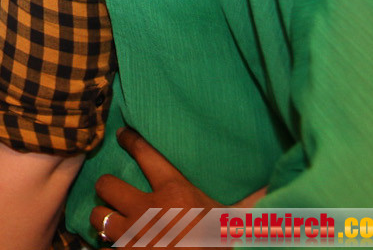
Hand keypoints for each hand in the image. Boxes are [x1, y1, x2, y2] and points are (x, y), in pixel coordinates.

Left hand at [88, 129, 264, 245]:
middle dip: (109, 188)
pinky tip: (118, 245)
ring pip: (98, 215)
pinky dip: (109, 245)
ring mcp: (131, 234)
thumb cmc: (221, 244)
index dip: (131, 140)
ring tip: (112, 221)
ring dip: (105, 218)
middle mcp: (146, 209)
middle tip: (116, 193)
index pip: (145, 153)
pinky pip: (103, 245)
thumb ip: (249, 202)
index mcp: (175, 193)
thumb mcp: (236, 223)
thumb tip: (273, 185)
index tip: (122, 134)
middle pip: (107, 184)